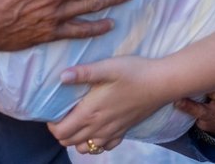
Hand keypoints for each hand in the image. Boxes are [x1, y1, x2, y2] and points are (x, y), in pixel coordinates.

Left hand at [49, 56, 169, 153]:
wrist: (161, 83)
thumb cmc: (134, 72)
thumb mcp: (108, 67)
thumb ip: (84, 72)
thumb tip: (62, 76)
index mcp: (91, 112)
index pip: (61, 132)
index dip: (52, 124)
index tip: (54, 109)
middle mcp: (99, 127)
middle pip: (69, 141)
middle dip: (61, 131)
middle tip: (63, 113)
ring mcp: (112, 132)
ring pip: (85, 148)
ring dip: (76, 138)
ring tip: (77, 121)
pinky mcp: (123, 131)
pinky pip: (104, 147)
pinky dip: (96, 142)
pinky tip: (97, 128)